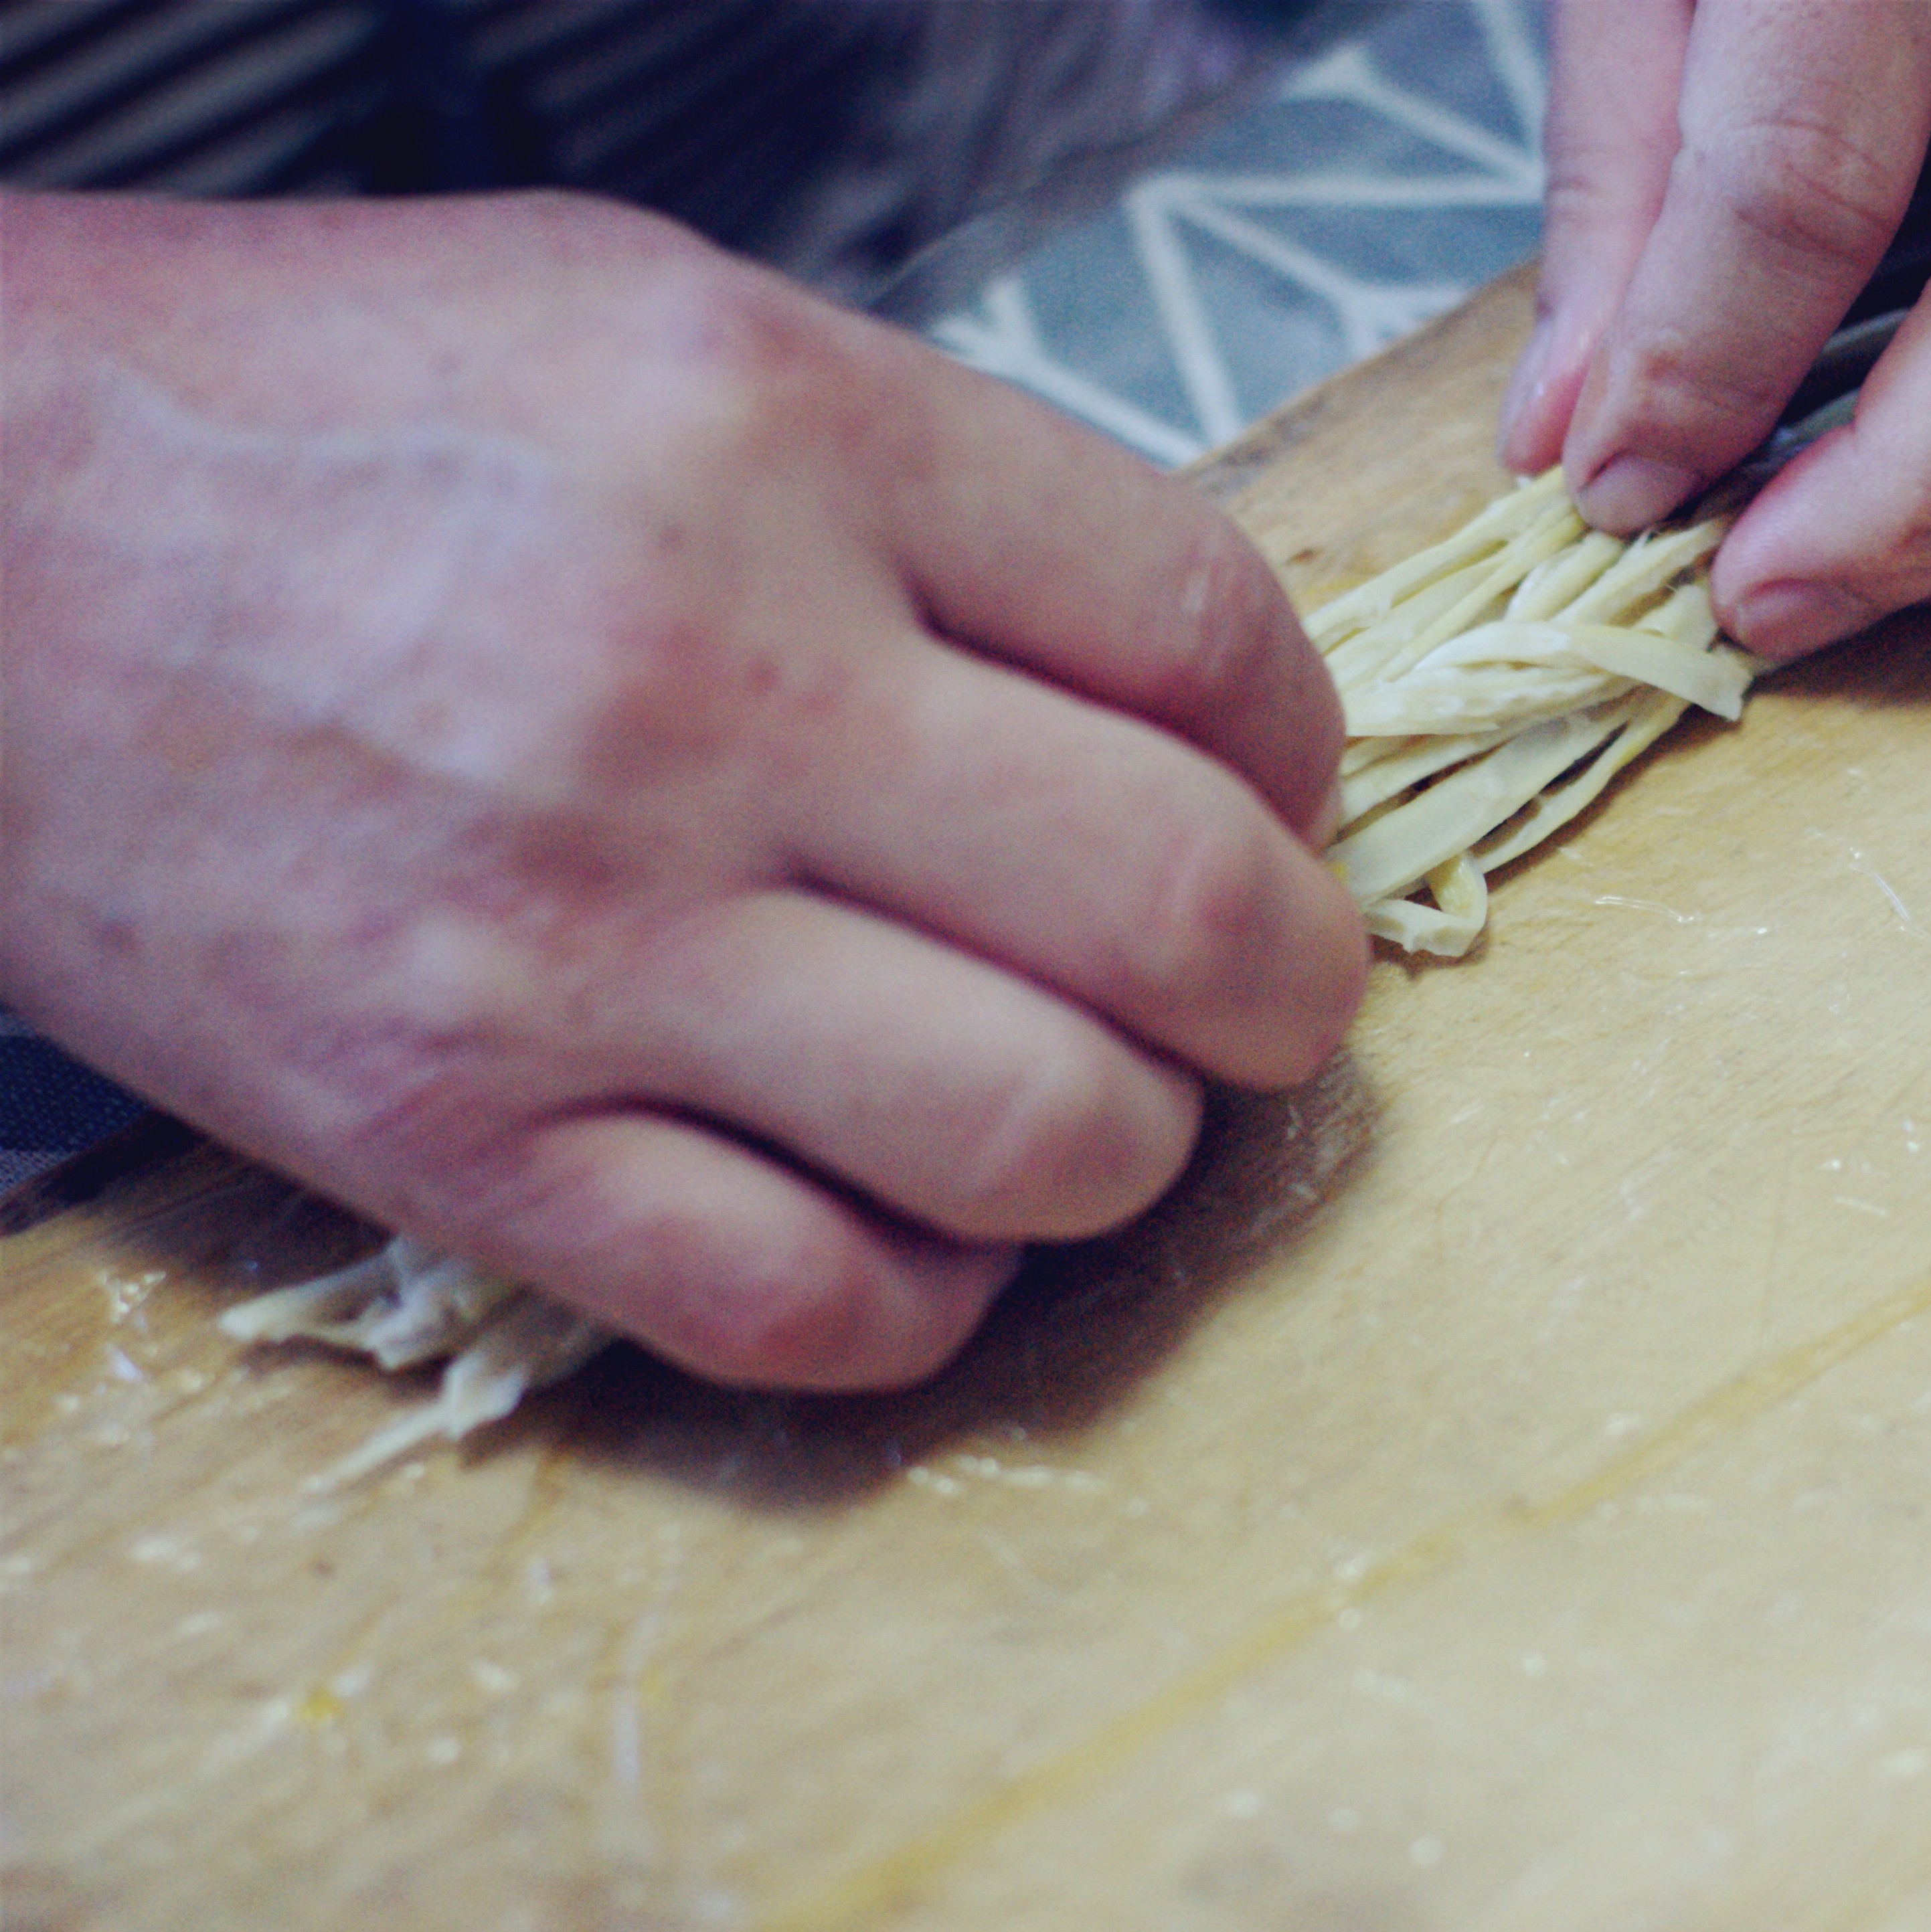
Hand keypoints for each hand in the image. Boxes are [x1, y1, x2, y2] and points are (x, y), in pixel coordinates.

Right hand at [0, 192, 1364, 1389]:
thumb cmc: (327, 416)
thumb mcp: (669, 324)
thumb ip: (951, 496)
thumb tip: (1191, 699)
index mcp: (780, 438)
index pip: (1209, 639)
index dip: (1304, 747)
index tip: (1271, 787)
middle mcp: (704, 691)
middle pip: (1188, 913)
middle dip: (1289, 980)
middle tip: (1256, 981)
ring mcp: (581, 944)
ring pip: (1049, 1141)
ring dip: (1130, 1145)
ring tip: (1077, 1089)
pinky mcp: (461, 1142)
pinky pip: (820, 1309)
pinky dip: (933, 1290)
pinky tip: (914, 1206)